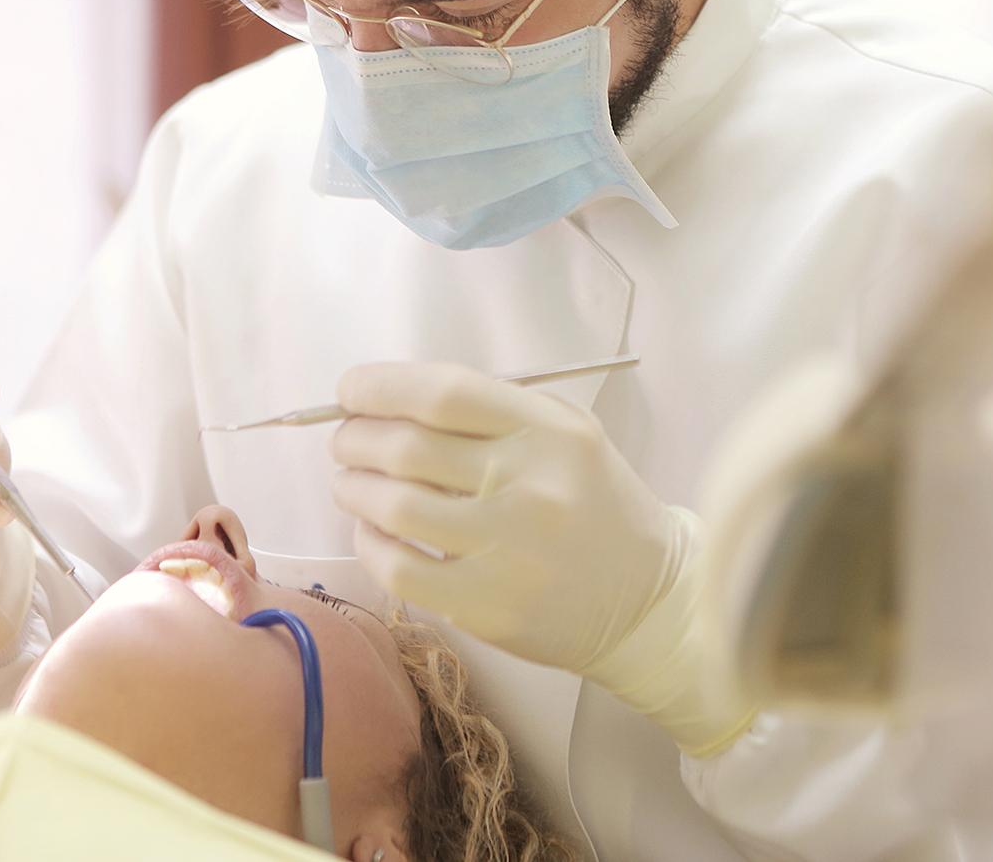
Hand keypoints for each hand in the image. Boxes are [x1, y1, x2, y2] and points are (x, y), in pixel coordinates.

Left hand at [331, 363, 754, 754]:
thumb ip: (494, 412)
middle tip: (346, 441)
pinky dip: (369, 543)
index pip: (444, 393)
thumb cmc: (596, 503)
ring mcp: (506, 549)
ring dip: (353, 487)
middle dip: (355, 438)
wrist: (647, 597)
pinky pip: (400, 568)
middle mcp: (528, 484)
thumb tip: (393, 401)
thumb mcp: (568, 435)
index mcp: (548, 431)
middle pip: (408, 447)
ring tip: (350, 483)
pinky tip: (371, 531)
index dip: (380, 386)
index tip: (351, 390)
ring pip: (394, 506)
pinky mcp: (486, 606)